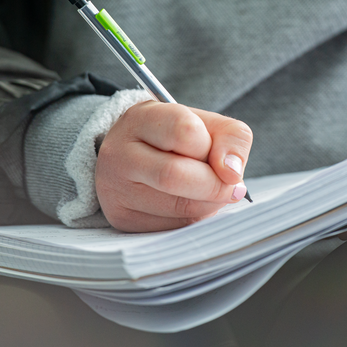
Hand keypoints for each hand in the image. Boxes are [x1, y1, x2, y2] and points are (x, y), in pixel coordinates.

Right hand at [95, 101, 252, 231]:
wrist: (133, 159)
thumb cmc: (175, 139)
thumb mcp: (205, 124)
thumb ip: (231, 138)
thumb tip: (232, 173)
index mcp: (141, 118)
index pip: (185, 131)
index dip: (215, 150)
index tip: (228, 165)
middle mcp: (119, 152)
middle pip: (175, 175)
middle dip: (214, 186)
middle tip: (231, 189)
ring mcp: (115, 189)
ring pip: (178, 208)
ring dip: (209, 205)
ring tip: (211, 195)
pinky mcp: (122, 219)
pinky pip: (173, 228)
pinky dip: (194, 220)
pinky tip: (191, 206)